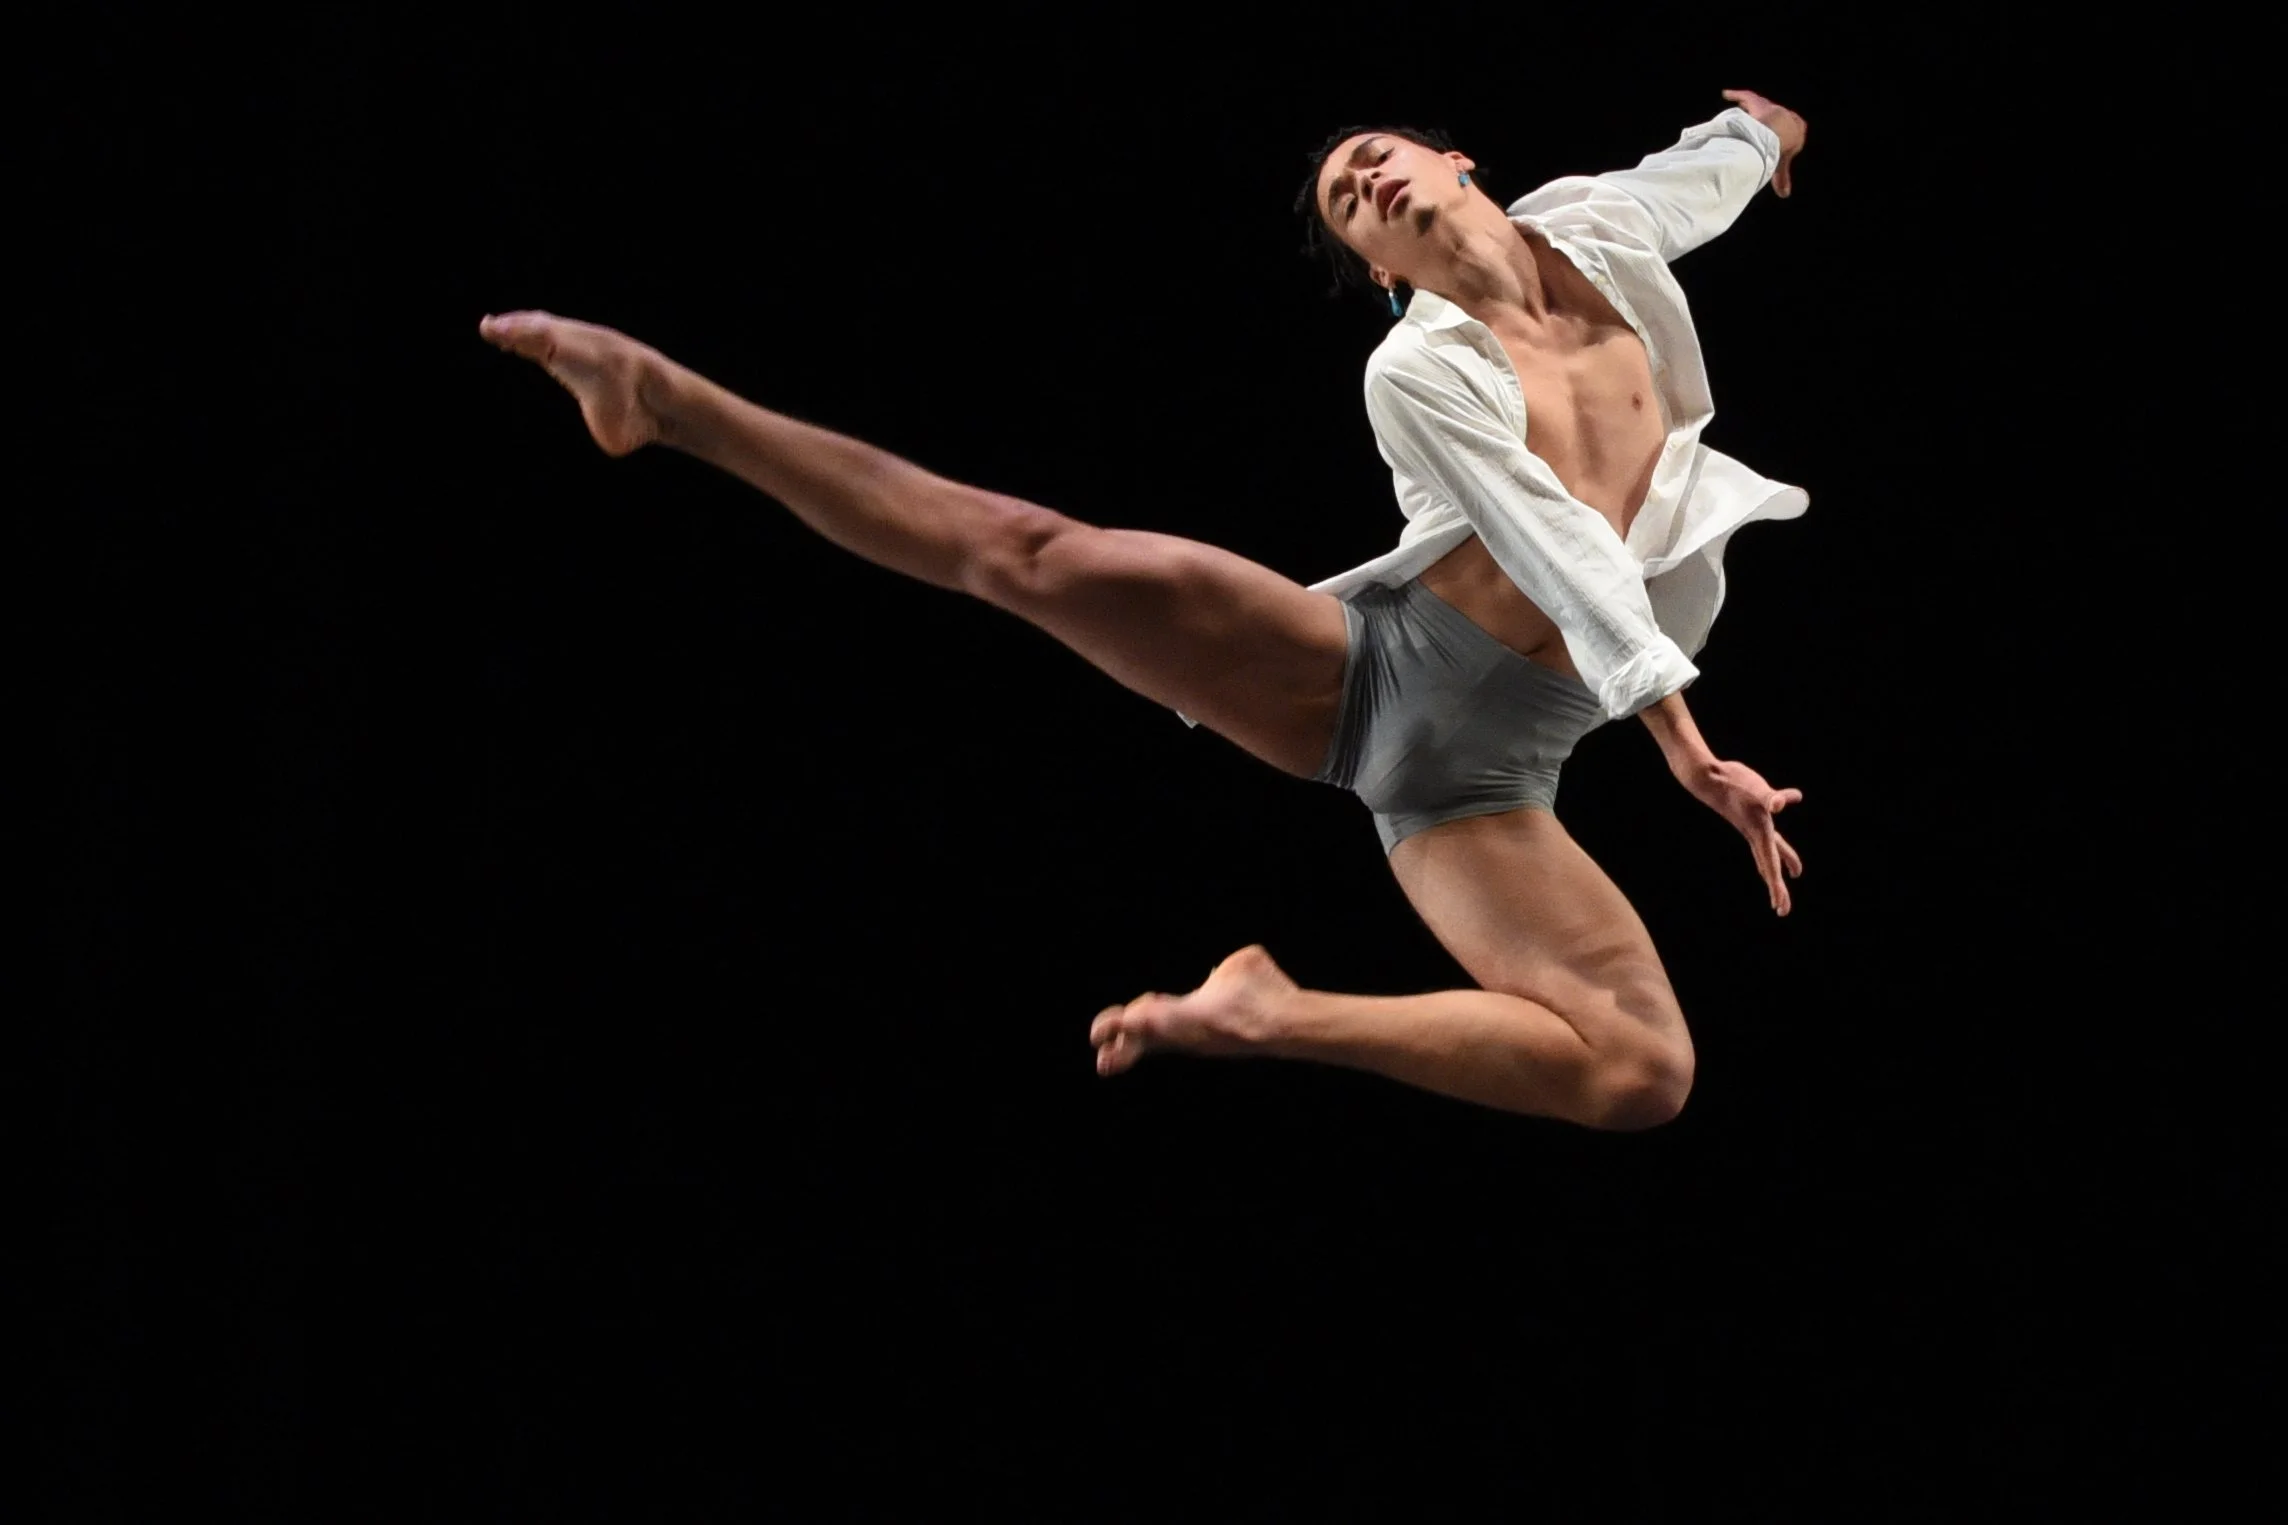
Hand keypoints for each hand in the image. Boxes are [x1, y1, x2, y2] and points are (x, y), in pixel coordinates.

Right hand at [1679, 759, 1804, 915]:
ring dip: (1779, 866)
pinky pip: (1770, 834)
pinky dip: (1778, 840)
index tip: (1779, 907)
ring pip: (1770, 851)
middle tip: (1782, 909)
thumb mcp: (1756, 790)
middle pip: (1769, 866)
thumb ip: (1771, 798)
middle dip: (1776, 887)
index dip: (1776, 887)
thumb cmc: (1732, 783)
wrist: (1708, 777)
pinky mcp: (1753, 815)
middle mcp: (1756, 834)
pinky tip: (1782, 831)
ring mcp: (1753, 826)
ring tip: (1794, 874)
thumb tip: (1779, 804)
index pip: (1770, 866)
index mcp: (1760, 833)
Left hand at [1720, 89, 1806, 197]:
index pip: (1788, 130)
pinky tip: (1725, 94)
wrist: (1779, 131)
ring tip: (1743, 109)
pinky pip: (1746, 96)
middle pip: (1774, 117)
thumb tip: (1785, 195)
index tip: (1771, 137)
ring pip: (1760, 106)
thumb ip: (1781, 178)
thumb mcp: (1780, 164)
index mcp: (1796, 129)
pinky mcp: (1757, 102)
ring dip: (1753, 108)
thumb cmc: (1782, 148)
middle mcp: (1784, 116)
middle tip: (1757, 123)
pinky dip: (1736, 95)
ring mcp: (1770, 107)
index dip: (1780, 134)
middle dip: (1767, 120)